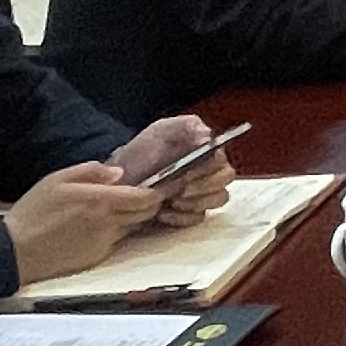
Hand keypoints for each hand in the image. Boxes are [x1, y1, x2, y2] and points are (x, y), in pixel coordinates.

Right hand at [5, 162, 176, 280]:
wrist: (15, 251)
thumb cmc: (33, 212)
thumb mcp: (57, 179)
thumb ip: (92, 171)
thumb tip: (119, 173)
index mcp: (101, 201)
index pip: (145, 198)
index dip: (156, 191)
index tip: (157, 185)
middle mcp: (108, 223)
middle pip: (146, 214)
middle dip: (150, 204)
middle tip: (142, 195)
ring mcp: (104, 243)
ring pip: (133, 228)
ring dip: (132, 218)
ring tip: (116, 209)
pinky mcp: (97, 258)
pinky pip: (116, 242)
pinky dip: (116, 233)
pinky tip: (98, 227)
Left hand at [110, 116, 234, 222]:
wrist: (121, 176)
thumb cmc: (144, 150)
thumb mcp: (162, 130)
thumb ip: (187, 127)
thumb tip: (207, 137)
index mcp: (207, 152)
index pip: (221, 162)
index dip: (208, 170)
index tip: (188, 175)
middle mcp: (209, 172)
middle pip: (224, 183)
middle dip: (204, 188)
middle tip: (181, 192)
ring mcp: (201, 194)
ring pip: (217, 200)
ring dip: (196, 203)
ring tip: (172, 202)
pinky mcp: (189, 212)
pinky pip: (197, 218)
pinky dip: (182, 217)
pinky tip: (164, 213)